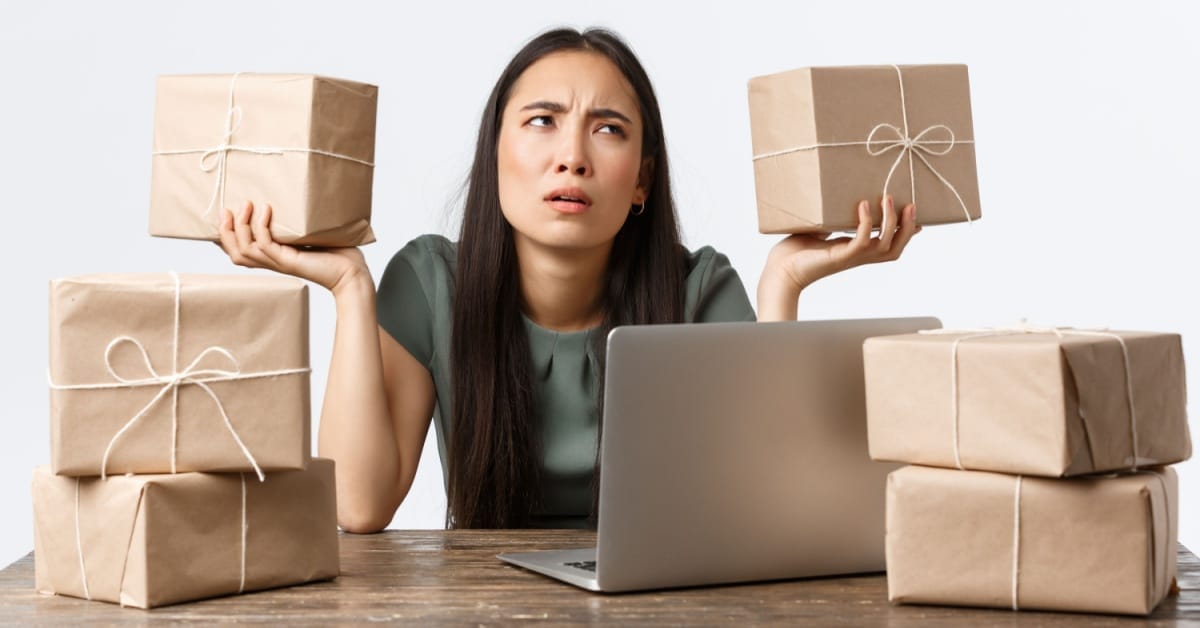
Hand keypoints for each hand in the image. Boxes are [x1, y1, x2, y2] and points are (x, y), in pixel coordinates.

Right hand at [216, 201, 369, 296]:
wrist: (352, 272)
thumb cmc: (336, 253)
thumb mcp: (310, 233)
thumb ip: (296, 222)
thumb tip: (291, 196)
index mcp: (274, 257)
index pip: (239, 251)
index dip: (225, 237)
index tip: (222, 215)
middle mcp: (272, 261)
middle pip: (235, 253)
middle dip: (225, 231)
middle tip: (227, 209)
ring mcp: (279, 263)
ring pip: (244, 251)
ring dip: (240, 226)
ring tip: (246, 205)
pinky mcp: (289, 262)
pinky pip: (265, 244)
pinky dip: (261, 226)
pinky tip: (266, 210)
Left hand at [766, 195, 919, 290]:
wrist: (780, 269)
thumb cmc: (797, 251)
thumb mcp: (820, 229)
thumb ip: (832, 218)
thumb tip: (836, 199)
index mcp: (858, 252)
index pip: (891, 246)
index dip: (907, 233)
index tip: (917, 214)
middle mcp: (859, 257)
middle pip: (896, 248)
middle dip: (908, 228)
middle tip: (911, 205)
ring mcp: (851, 257)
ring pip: (884, 245)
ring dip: (890, 221)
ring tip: (887, 198)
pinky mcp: (839, 256)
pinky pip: (861, 241)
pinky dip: (865, 223)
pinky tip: (863, 205)